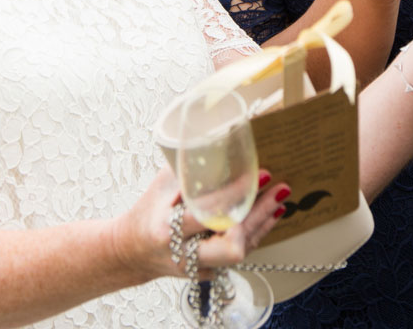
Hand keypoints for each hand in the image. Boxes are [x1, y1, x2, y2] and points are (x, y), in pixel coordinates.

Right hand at [118, 168, 288, 281]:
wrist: (131, 253)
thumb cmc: (147, 213)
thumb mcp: (160, 186)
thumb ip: (187, 169)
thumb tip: (220, 139)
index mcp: (166, 230)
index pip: (206, 215)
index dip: (234, 197)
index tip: (256, 175)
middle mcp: (184, 254)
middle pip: (231, 247)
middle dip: (258, 218)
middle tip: (278, 191)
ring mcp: (198, 267)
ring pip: (240, 252)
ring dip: (263, 223)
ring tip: (280, 198)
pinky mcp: (209, 273)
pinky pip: (239, 254)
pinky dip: (255, 233)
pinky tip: (270, 215)